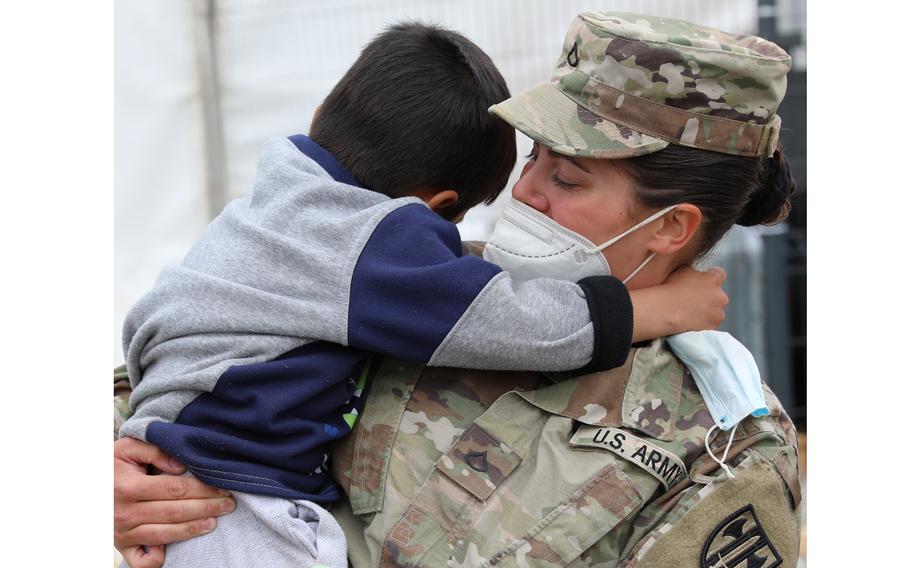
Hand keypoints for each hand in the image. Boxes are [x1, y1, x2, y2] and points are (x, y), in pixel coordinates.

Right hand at [114, 437, 235, 567]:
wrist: (86, 484)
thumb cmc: (112, 464)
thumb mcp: (129, 447)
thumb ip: (155, 450)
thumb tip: (181, 466)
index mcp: (129, 487)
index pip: (175, 490)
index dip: (203, 490)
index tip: (223, 488)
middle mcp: (125, 513)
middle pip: (175, 512)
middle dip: (206, 508)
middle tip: (228, 504)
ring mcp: (123, 533)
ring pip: (165, 535)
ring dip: (192, 529)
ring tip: (213, 522)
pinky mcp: (121, 546)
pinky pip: (143, 560)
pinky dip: (160, 558)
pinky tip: (179, 549)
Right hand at [629, 266, 727, 341]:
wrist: (664, 311)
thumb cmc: (669, 289)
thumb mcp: (681, 271)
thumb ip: (694, 271)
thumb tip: (695, 272)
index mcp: (713, 279)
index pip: (720, 274)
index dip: (711, 278)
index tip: (702, 282)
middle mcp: (720, 296)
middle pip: (718, 295)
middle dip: (709, 298)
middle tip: (693, 301)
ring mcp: (718, 314)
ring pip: (715, 312)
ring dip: (707, 312)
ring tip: (689, 314)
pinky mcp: (712, 328)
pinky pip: (709, 325)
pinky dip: (702, 324)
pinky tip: (689, 323)